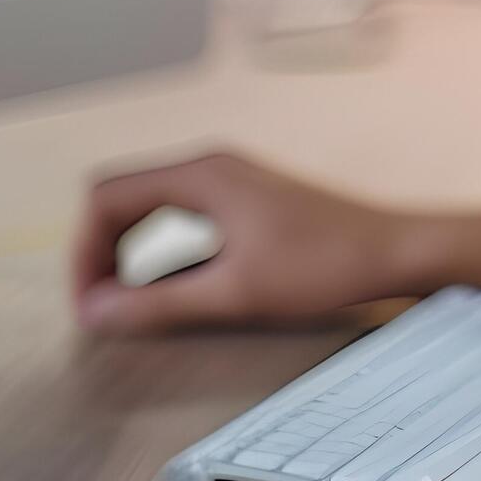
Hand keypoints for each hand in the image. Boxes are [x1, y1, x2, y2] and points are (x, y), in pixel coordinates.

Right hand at [72, 150, 426, 334]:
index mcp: (201, 174)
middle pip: (121, 198)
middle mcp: (210, 166)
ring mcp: (230, 179)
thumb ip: (158, 305)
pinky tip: (166, 287)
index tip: (89, 303)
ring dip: (127, 251)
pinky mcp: (246, 199)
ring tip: (124, 302)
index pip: (105, 198)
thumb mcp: (233, 293)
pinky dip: (159, 248)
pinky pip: (179, 215)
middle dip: (99, 251)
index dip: (84, 252)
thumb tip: (95, 313)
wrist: (396, 250)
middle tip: (100, 307)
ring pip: (149, 206)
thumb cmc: (325, 264)